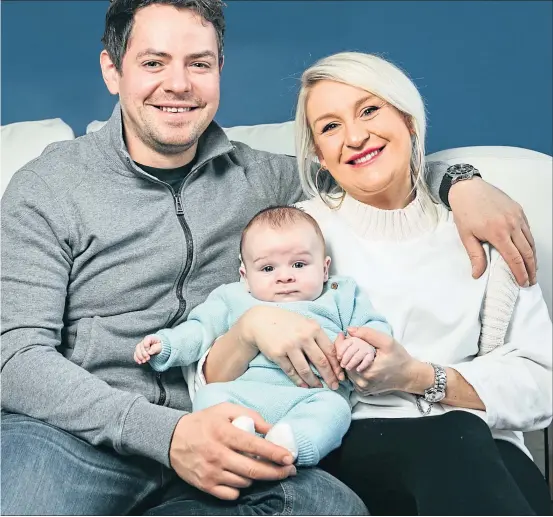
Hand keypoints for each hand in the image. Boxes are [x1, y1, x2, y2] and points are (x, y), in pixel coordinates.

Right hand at [133, 335, 161, 363]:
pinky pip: (135, 354)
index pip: (145, 342)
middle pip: (140, 347)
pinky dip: (137, 359)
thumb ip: (155, 349)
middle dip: (143, 354)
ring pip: (137, 350)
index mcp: (149, 338)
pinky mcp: (138, 351)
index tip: (150, 353)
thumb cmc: (159, 346)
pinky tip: (139, 362)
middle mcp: (143, 341)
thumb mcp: (159, 347)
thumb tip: (149, 352)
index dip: (147, 348)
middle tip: (148, 358)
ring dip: (140, 357)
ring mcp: (140, 346)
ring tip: (144, 361)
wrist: (158, 347)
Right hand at [169, 403, 295, 500]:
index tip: (289, 457)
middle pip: (254, 470)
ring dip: (257, 477)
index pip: (254, 446)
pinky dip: (241, 487)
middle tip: (289, 471)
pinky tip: (242, 477)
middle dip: (276, 472)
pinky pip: (232, 493)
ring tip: (261, 469)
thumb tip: (272, 428)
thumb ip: (250, 416)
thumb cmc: (204, 422)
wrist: (172, 438)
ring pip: (245, 482)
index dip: (274, 453)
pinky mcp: (205, 485)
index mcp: (224, 433)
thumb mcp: (225, 410)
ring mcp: (212, 472)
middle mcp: (218, 454)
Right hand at [239, 306, 343, 389]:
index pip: (330, 350)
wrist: (261, 320)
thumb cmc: (286, 322)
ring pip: (306, 370)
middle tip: (335, 386)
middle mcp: (303, 337)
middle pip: (321, 362)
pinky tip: (304, 386)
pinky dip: (299, 381)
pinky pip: (291, 371)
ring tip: (319, 387)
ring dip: (314, 382)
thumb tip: (334, 354)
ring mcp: (290, 346)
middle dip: (330, 377)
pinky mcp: (278, 354)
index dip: (337, 366)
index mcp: (313, 328)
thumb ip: (318, 335)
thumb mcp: (305, 323)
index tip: (341, 376)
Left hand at [335, 335, 375, 371]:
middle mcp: (361, 341)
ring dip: (351, 363)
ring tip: (348, 368)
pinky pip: (367, 360)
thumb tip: (341, 334)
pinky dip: (362, 365)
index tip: (338, 358)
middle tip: (342, 365)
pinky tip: (358, 370)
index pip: (346, 343)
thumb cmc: (353, 355)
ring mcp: (368, 348)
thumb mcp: (345, 348)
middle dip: (345, 358)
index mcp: (353, 338)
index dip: (341, 351)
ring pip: (357, 356)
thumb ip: (341, 342)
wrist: (369, 360)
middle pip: (351, 350)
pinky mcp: (372, 355)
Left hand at [337, 328, 417, 395]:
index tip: (342, 335)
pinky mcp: (363, 391)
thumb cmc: (399, 358)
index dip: (341, 344)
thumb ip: (367, 334)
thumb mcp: (387, 342)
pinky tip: (359, 361)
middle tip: (349, 341)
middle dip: (344, 351)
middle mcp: (362, 383)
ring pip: (346, 371)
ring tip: (355, 351)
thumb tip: (349, 330)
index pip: (343, 356)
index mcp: (367, 372)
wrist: (408, 376)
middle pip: (343, 364)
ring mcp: (362, 389)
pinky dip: (353, 368)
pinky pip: (352, 377)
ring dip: (348, 359)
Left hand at [449, 177, 536, 286]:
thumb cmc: (465, 211)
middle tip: (531, 280)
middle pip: (527, 252)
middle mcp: (511, 225)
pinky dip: (529, 242)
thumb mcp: (466, 236)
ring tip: (531, 268)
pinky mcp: (518, 210)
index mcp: (498, 233)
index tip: (523, 282)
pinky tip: (527, 250)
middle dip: (531, 268)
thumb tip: (477, 274)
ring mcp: (517, 216)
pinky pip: (527, 230)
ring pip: (530, 241)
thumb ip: (475, 256)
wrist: (467, 188)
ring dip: (532, 256)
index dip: (520, 273)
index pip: (514, 258)